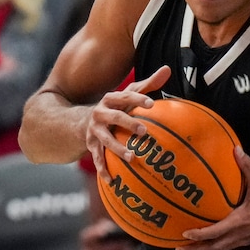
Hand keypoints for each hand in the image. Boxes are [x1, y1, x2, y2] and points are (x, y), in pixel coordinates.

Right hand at [87, 65, 170, 182]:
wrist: (82, 121)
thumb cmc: (116, 107)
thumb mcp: (128, 94)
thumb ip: (148, 84)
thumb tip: (167, 69)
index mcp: (111, 99)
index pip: (125, 96)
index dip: (137, 99)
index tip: (151, 104)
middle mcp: (100, 113)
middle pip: (115, 117)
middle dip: (129, 123)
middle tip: (144, 131)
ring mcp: (94, 130)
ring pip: (105, 139)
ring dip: (117, 148)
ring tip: (131, 157)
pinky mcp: (91, 145)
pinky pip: (97, 158)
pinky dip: (103, 169)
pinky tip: (112, 180)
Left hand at [176, 148, 249, 249]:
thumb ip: (246, 166)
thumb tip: (236, 149)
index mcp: (239, 222)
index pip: (214, 233)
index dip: (198, 235)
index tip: (184, 234)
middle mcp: (239, 235)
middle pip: (213, 249)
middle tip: (179, 248)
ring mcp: (244, 240)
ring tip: (190, 248)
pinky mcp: (248, 240)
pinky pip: (227, 247)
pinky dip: (215, 246)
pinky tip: (210, 241)